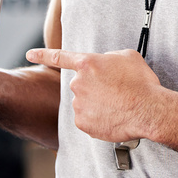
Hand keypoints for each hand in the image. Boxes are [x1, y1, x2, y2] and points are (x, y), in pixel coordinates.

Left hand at [25, 48, 162, 142]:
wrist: (148, 109)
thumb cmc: (141, 82)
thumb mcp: (127, 56)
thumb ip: (108, 57)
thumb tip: (105, 64)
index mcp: (87, 64)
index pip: (59, 56)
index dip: (42, 54)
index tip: (30, 54)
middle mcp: (78, 84)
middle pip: (81, 85)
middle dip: (94, 88)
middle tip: (115, 92)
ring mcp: (79, 105)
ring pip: (84, 103)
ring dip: (97, 104)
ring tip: (118, 105)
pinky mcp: (83, 123)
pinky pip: (88, 120)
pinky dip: (99, 119)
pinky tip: (113, 116)